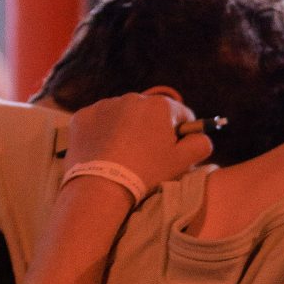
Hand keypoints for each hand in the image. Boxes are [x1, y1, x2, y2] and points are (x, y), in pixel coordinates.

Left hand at [65, 88, 212, 188]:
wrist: (101, 186)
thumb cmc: (146, 173)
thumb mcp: (183, 162)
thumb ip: (201, 144)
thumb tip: (201, 136)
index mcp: (159, 105)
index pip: (181, 114)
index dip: (182, 133)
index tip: (175, 149)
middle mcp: (131, 98)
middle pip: (150, 113)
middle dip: (152, 130)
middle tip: (147, 156)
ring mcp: (104, 105)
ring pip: (123, 116)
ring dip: (126, 130)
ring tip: (123, 156)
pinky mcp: (82, 116)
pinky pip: (98, 122)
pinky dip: (102, 134)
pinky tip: (104, 153)